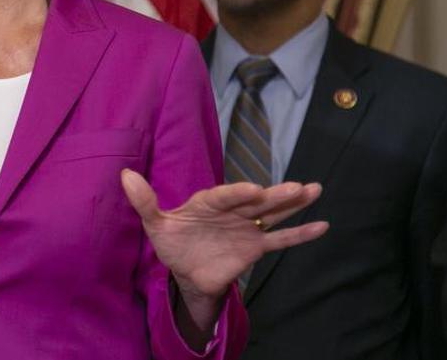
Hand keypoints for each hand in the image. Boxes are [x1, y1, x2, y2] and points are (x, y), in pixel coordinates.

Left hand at [121, 170, 327, 332]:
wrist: (185, 271)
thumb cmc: (172, 241)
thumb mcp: (155, 224)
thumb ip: (144, 201)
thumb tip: (125, 174)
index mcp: (208, 201)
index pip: (224, 195)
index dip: (238, 193)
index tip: (254, 190)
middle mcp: (232, 210)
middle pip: (256, 201)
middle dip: (276, 195)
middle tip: (299, 186)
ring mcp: (246, 227)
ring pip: (273, 213)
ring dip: (293, 203)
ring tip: (314, 189)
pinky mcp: (255, 246)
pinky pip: (280, 240)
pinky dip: (300, 233)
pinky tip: (321, 225)